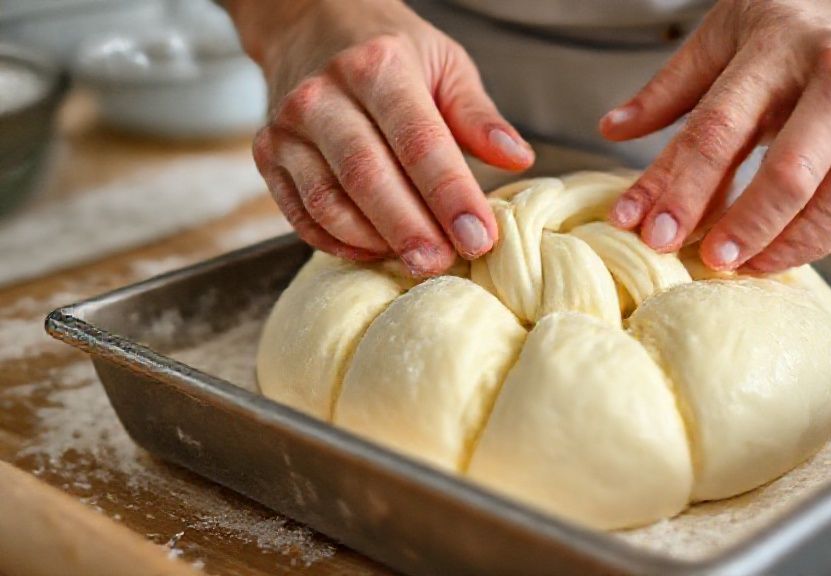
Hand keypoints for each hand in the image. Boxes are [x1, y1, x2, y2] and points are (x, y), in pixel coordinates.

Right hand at [228, 0, 533, 275]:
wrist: (311, 25)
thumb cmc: (390, 52)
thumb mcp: (444, 64)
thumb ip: (477, 115)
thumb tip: (518, 159)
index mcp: (378, 66)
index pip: (419, 141)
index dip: (451, 196)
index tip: (479, 237)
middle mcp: (324, 95)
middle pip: (368, 177)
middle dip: (410, 229)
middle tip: (443, 263)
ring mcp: (288, 128)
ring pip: (328, 202)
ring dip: (374, 242)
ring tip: (415, 261)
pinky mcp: (268, 155)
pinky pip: (300, 215)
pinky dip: (338, 243)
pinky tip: (374, 252)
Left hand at [600, 0, 830, 272]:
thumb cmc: (804, 15)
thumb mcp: (729, 29)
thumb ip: (670, 87)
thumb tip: (612, 129)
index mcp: (779, 47)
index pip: (718, 130)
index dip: (679, 189)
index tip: (646, 230)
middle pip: (786, 177)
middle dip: (741, 230)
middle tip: (706, 262)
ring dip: (787, 248)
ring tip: (746, 266)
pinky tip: (795, 239)